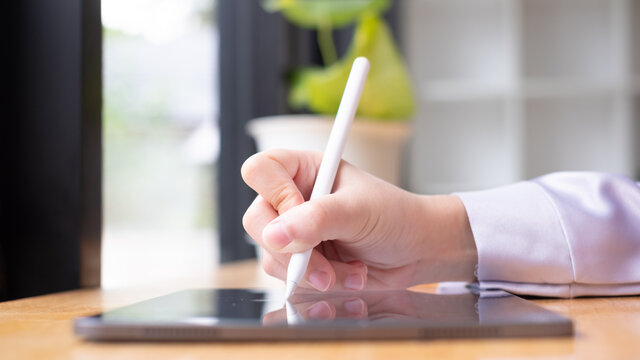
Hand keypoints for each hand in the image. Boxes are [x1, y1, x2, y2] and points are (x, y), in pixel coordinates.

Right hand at [241, 149, 476, 292]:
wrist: (415, 251)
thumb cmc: (394, 216)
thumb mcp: (359, 211)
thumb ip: (317, 219)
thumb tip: (275, 234)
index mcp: (305, 170)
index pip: (261, 170)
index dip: (274, 194)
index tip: (301, 213)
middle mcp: (293, 198)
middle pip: (257, 219)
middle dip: (292, 249)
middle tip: (323, 263)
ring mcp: (294, 231)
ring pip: (272, 255)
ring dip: (311, 272)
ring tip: (350, 270)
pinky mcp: (300, 260)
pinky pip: (288, 277)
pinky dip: (317, 284)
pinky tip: (348, 276)